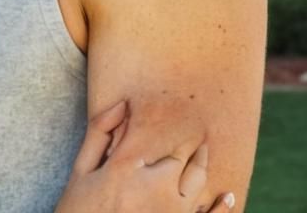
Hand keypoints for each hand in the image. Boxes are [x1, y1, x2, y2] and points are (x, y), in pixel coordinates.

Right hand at [55, 99, 235, 212]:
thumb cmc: (78, 210)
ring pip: (198, 183)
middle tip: (197, 131)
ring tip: (203, 151)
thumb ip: (100, 132)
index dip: (175, 125)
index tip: (181, 114)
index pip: (161, 137)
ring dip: (202, 166)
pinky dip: (222, 208)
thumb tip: (123, 103)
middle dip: (189, 144)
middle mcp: (153, 189)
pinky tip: (228, 196)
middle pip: (183, 158)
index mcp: (126, 168)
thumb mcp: (81, 169)